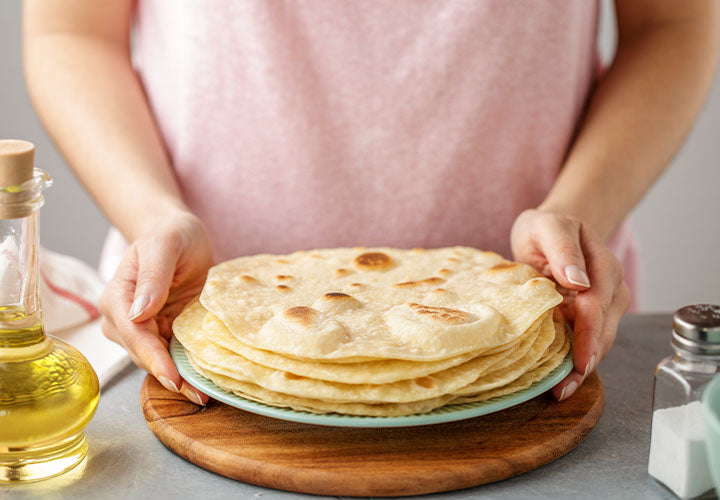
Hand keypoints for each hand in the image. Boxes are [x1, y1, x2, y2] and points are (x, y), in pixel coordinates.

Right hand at [99, 211, 213, 404]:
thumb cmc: (171, 234)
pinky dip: (187, 368)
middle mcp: (123, 320)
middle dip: (170, 376)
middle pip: (144, 356)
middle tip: (200, 396)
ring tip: (206, 394)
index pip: (134, 334)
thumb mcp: (166, 244)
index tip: (174, 378)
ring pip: (157, 362)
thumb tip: (140, 313)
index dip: (154, 358)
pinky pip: (172, 356)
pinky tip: (206, 381)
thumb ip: (153, 276)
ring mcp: (142, 330)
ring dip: (180, 379)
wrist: (179, 235)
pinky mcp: (162, 333)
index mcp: (118, 298)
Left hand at [510, 209, 630, 400]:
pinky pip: (590, 340)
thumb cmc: (546, 228)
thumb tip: (579, 281)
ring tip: (561, 391)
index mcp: (602, 265)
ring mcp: (606, 304)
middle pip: (603, 330)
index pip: (596, 306)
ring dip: (583, 367)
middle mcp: (611, 287)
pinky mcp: (593, 316)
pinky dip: (577, 359)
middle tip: (563, 390)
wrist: (551, 230)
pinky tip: (562, 379)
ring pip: (600, 341)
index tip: (580, 363)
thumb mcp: (547, 227)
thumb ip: (563, 250)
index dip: (588, 336)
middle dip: (586, 362)